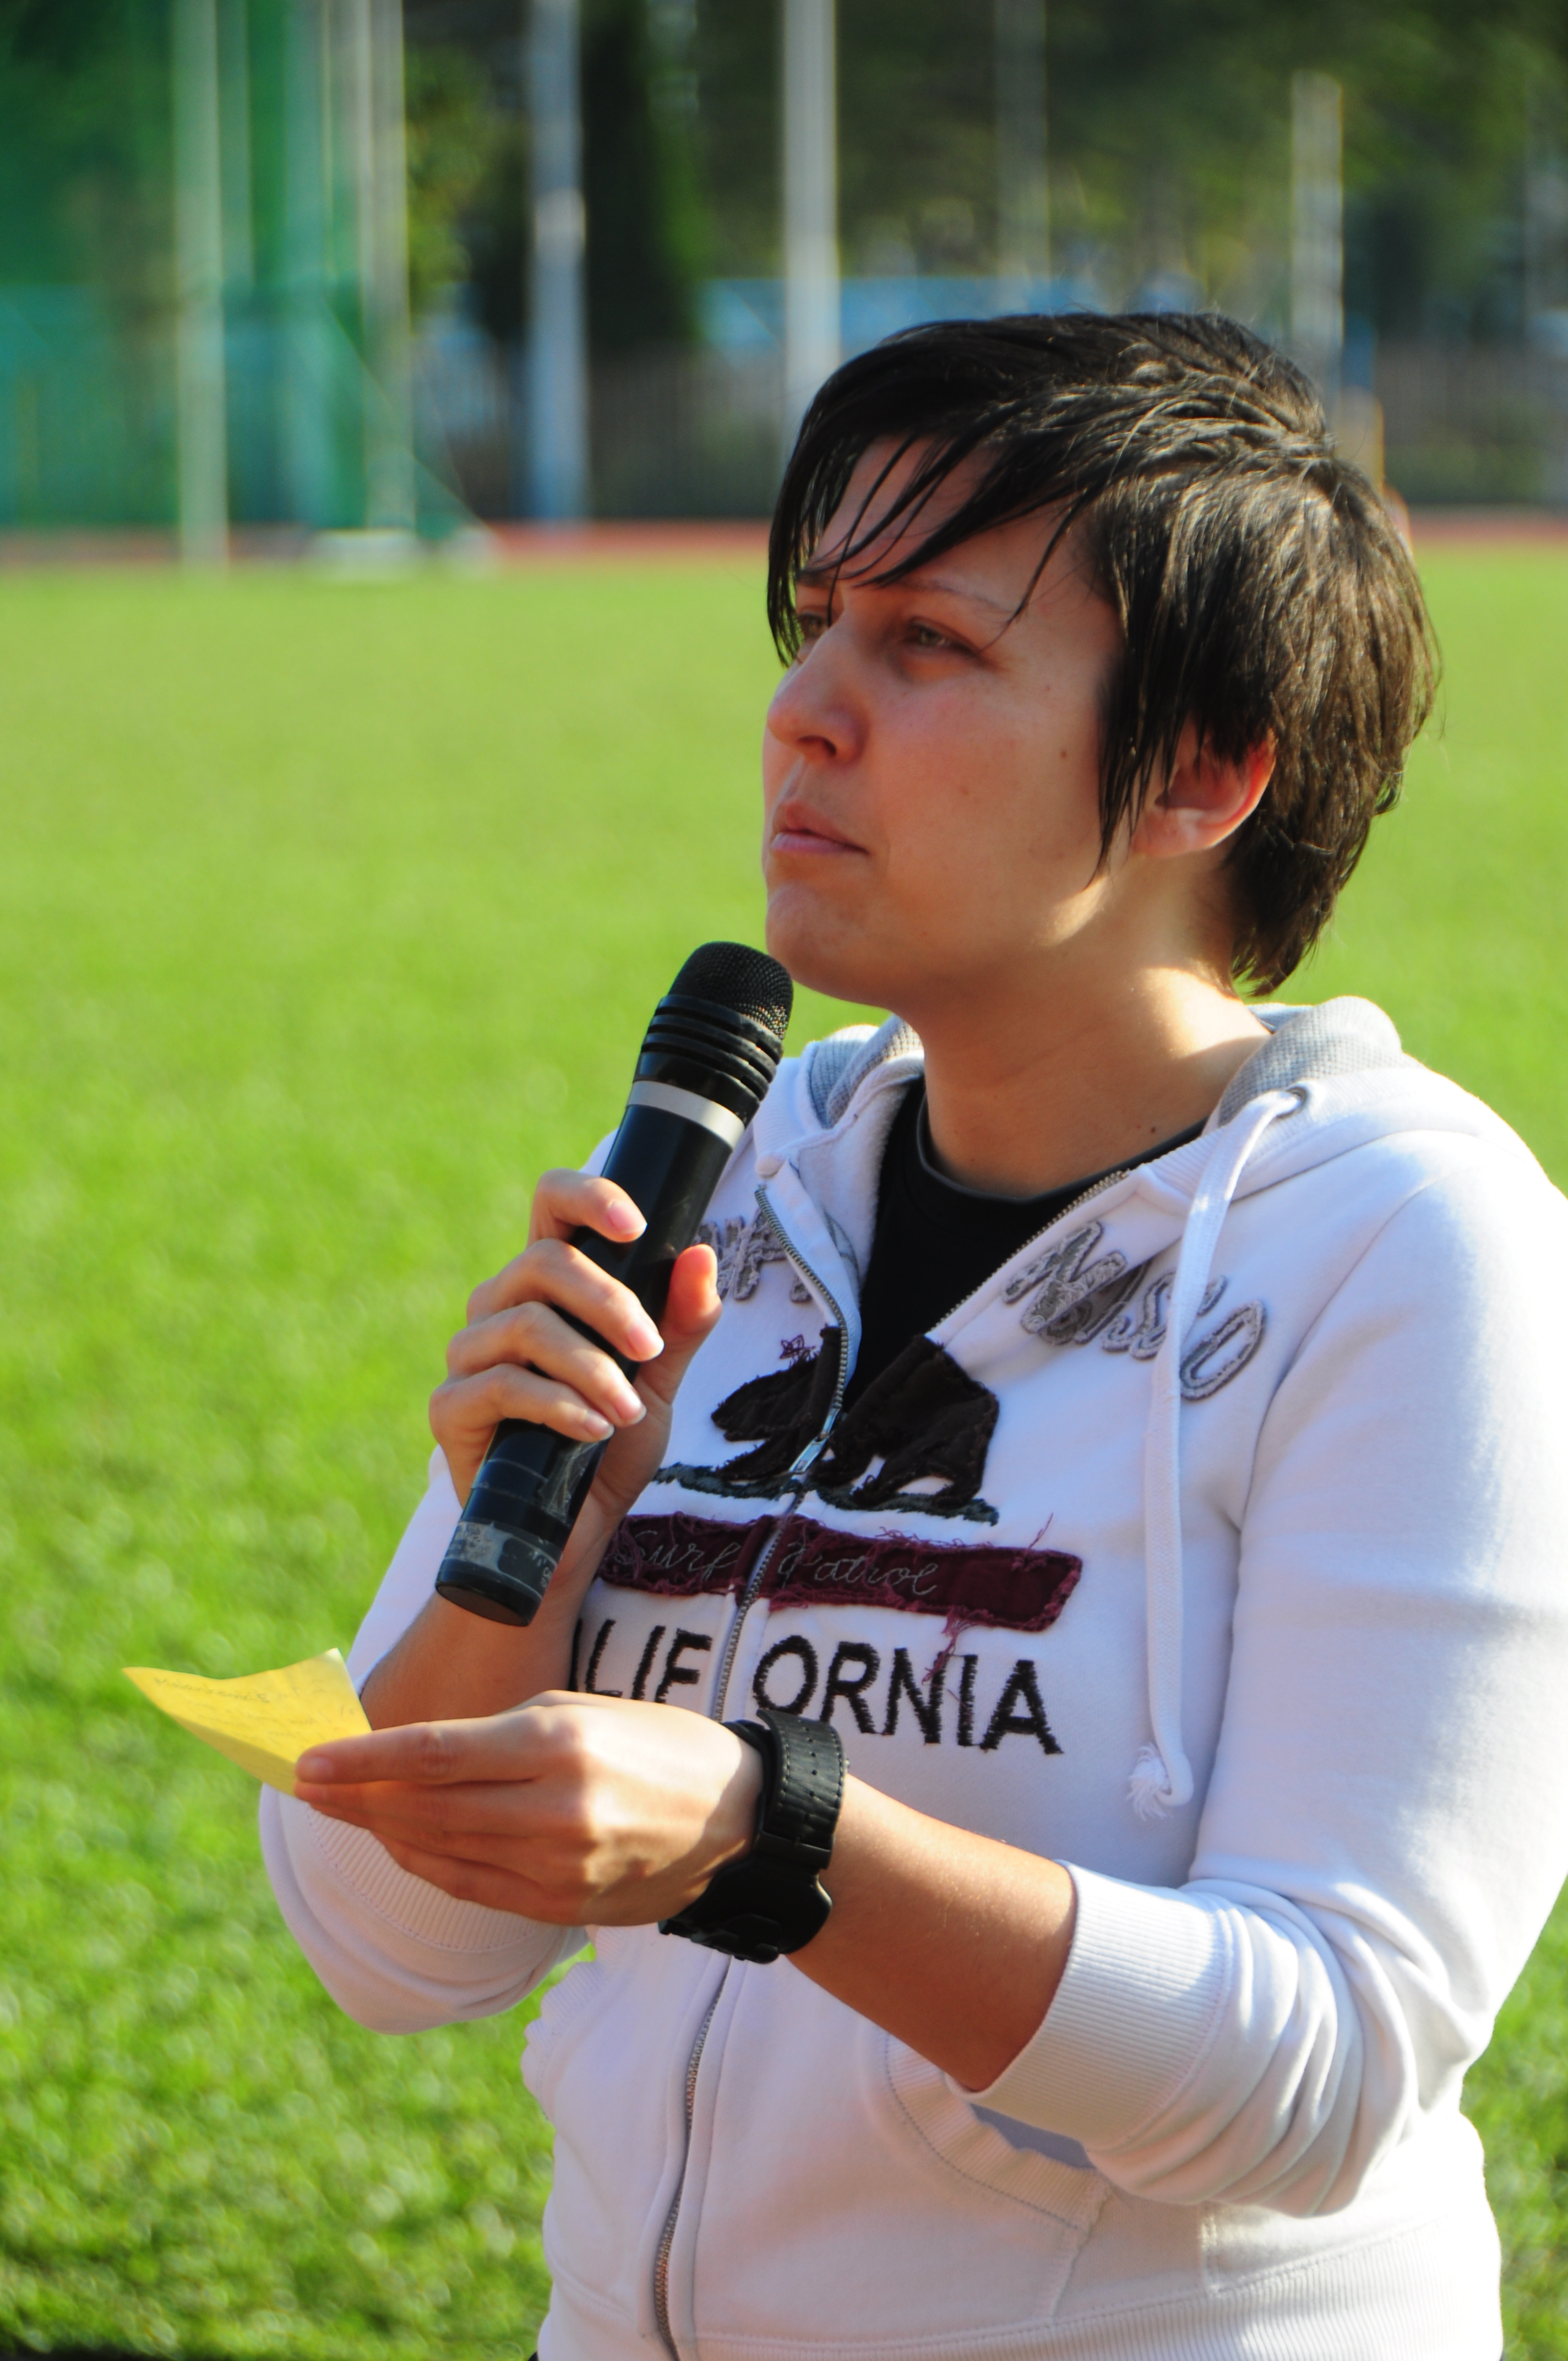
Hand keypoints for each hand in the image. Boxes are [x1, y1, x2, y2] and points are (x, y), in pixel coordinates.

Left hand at [294, 1693, 762, 1924]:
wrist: (739, 1821)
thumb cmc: (654, 1744)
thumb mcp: (580, 1710)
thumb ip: (493, 1735)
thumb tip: (407, 1757)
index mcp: (557, 1746)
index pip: (434, 1755)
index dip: (363, 1762)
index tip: (307, 1761)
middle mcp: (553, 1812)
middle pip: (426, 1808)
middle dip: (356, 1798)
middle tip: (305, 1785)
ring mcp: (556, 1870)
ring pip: (441, 1852)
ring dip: (383, 1832)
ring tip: (340, 1809)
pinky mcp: (560, 1908)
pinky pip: (472, 1886)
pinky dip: (428, 1863)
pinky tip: (397, 1843)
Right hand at [431, 1168, 722, 1520]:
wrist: (574, 1532)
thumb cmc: (611, 1443)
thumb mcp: (659, 1378)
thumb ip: (680, 1321)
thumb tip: (702, 1253)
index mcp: (547, 1285)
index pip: (552, 1207)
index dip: (588, 1198)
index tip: (637, 1226)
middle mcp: (499, 1307)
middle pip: (541, 1261)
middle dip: (608, 1303)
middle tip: (649, 1350)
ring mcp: (468, 1355)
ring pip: (526, 1325)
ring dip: (591, 1368)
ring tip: (627, 1411)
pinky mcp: (450, 1408)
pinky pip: (502, 1384)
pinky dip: (559, 1405)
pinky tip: (592, 1430)